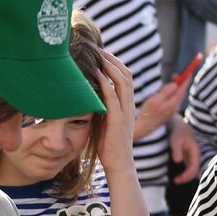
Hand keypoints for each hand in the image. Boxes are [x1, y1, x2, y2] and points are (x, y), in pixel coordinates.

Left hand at [97, 51, 137, 174]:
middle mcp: (129, 106)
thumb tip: (88, 96)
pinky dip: (107, 83)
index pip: (126, 78)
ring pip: (123, 82)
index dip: (116, 64)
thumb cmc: (109, 146)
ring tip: (100, 56)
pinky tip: (98, 74)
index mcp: (127, 106)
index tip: (103, 55)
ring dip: (111, 67)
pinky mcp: (118, 120)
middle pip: (127, 75)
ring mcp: (125, 112)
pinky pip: (114, 97)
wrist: (119, 165)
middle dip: (114, 60)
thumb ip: (101, 108)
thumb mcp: (105, 122)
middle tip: (100, 50)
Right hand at [135, 80, 184, 137]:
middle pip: (181, 92)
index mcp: (173, 103)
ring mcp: (172, 110)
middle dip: (179, 83)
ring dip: (172, 89)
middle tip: (174, 75)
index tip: (189, 72)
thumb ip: (166, 92)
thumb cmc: (148, 113)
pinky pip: (172, 100)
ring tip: (162, 87)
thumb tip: (175, 84)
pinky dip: (169, 94)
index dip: (186, 80)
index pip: (183, 89)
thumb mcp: (155, 100)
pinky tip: (161, 94)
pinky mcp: (168, 111)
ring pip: (176, 96)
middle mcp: (175, 107)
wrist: (144, 127)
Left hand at [168, 117, 200, 182]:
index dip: (187, 176)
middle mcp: (196, 156)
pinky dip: (184, 174)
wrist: (178, 125)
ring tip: (175, 180)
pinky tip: (176, 176)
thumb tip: (178, 161)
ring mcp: (192, 157)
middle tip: (175, 181)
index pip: (194, 168)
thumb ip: (176, 150)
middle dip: (186, 178)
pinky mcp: (188, 157)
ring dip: (185, 177)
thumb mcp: (175, 140)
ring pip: (192, 171)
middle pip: (195, 171)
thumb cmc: (176, 132)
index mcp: (195, 152)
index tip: (177, 179)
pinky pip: (189, 168)